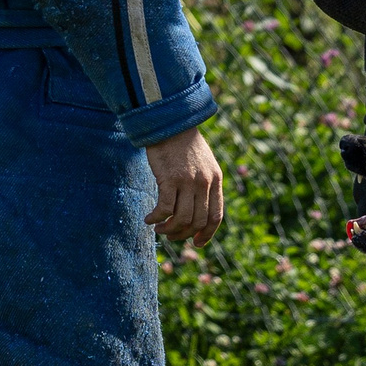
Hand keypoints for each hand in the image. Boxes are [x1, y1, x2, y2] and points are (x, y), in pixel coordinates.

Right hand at [144, 127, 224, 243]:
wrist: (170, 122)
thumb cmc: (183, 144)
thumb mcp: (203, 163)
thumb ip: (204, 184)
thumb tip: (196, 208)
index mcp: (215, 180)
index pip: (216, 216)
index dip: (207, 234)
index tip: (196, 243)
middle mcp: (205, 183)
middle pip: (198, 222)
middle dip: (183, 234)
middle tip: (170, 235)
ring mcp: (188, 182)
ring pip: (182, 219)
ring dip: (169, 230)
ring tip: (158, 229)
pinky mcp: (170, 179)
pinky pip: (164, 209)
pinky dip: (156, 219)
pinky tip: (149, 219)